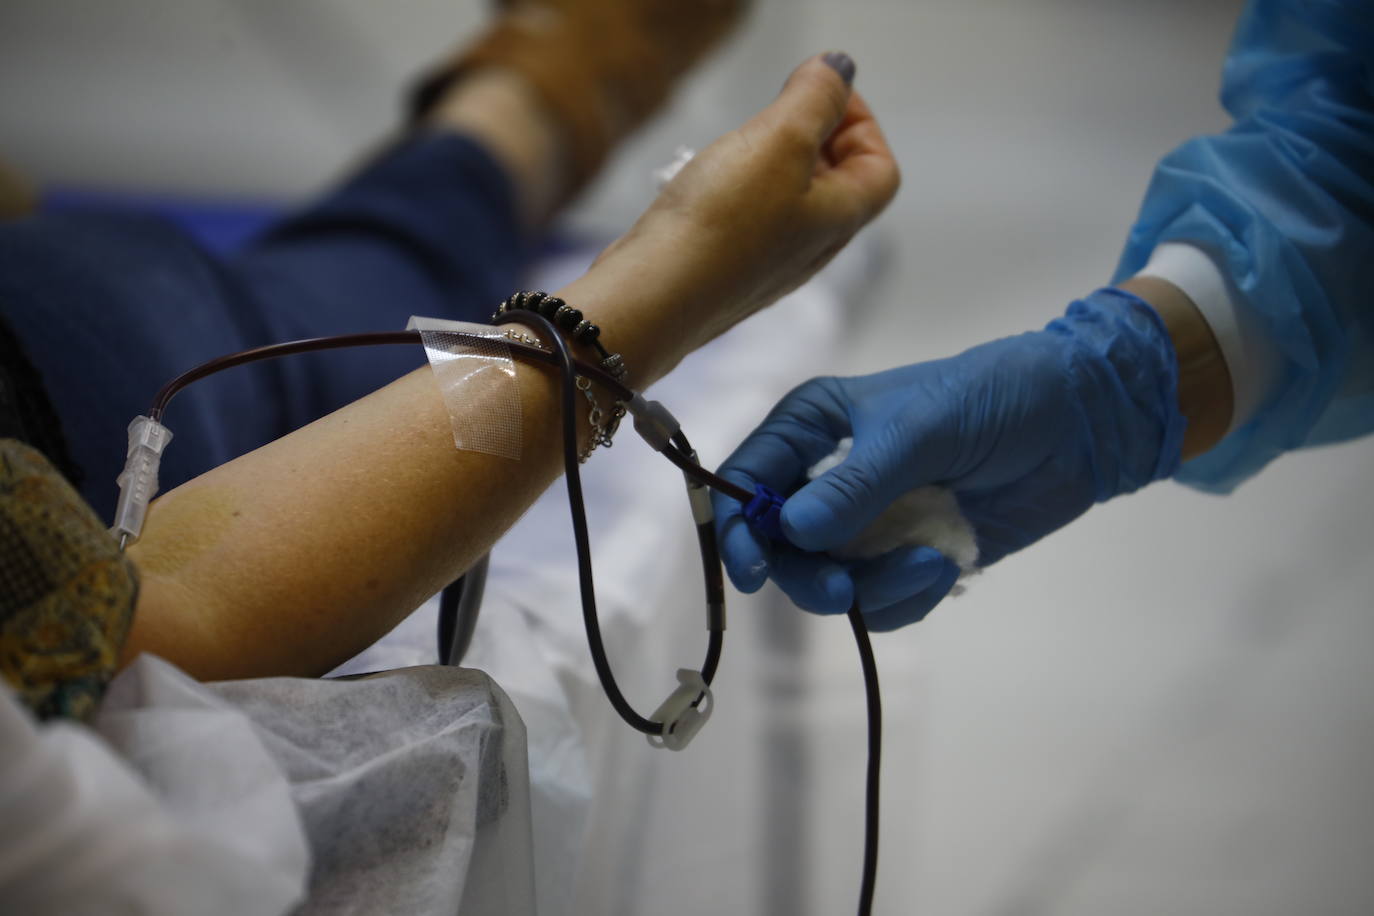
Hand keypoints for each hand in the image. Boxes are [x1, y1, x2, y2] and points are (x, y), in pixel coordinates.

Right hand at [591, 52, 899, 353]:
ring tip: (736, 144)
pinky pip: (747, 221)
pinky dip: (736, 191)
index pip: (879, 168)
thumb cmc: (720, 225)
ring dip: (770, 161)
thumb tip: (839, 70)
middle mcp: (811, 249)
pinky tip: (704, 184)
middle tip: (776, 110)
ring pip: (788, 201)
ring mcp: (767, 265)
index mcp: (839, 219)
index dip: (861, 122)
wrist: (653, 298)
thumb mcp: (779, 141)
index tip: (819, 93)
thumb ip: (815, 100)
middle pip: (835, 183)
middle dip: (813, 135)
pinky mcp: (726, 271)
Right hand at [712, 288, 1187, 629]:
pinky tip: (945, 566)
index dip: (737, 528)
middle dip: (808, 576)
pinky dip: (907, 599)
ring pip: (830, 585)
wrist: (1075, 424)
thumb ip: (855, 484)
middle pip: (779, 549)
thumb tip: (793, 532)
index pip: (745, 482)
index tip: (753, 569)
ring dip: (874, 588)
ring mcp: (866, 524)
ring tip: (930, 564)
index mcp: (810, 429)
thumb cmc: (990, 398)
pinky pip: (879, 605)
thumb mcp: (918, 430)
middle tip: (842, 591)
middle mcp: (825, 479)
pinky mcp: (905, 560)